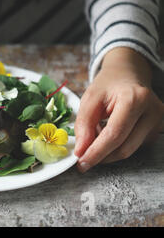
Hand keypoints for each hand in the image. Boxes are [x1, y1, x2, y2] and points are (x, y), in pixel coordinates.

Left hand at [74, 47, 162, 172]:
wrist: (128, 74)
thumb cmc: (108, 85)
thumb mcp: (89, 98)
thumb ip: (84, 125)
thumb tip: (81, 151)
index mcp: (135, 99)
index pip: (115, 134)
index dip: (97, 152)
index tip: (81, 163)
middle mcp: (152, 111)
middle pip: (124, 147)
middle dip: (101, 156)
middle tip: (83, 158)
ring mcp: (158, 122)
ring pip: (129, 150)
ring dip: (107, 151)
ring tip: (94, 137)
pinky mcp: (157, 129)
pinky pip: (133, 146)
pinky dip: (116, 145)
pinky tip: (107, 134)